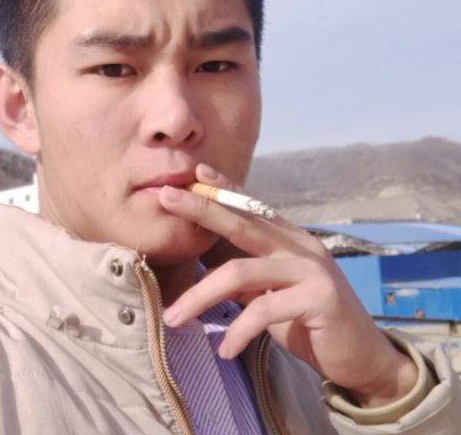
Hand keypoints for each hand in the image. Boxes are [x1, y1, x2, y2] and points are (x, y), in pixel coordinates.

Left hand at [159, 164, 417, 407]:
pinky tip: (224, 350)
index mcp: (287, 238)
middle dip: (200, 208)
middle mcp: (299, 245)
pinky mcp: (320, 297)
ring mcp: (311, 268)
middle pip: (240, 222)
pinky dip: (238, 331)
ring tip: (173, 318)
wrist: (363, 357)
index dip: (223, 186)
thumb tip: (205, 269)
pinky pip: (264, 310)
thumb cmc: (309, 322)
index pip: (249, 206)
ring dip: (201, 296)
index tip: (194, 172)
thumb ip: (246, 276)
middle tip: (166, 198)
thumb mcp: (271, 293)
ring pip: (241, 272)